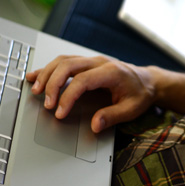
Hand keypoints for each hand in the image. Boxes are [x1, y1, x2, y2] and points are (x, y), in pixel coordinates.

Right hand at [26, 56, 154, 132]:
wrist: (148, 81)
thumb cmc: (141, 94)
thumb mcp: (132, 108)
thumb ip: (113, 116)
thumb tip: (95, 125)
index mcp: (112, 72)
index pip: (83, 80)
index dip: (68, 96)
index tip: (60, 113)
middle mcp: (100, 62)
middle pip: (68, 66)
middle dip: (53, 84)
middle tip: (47, 104)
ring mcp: (93, 60)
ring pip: (63, 61)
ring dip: (47, 74)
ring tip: (35, 90)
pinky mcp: (87, 63)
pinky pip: (64, 62)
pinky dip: (49, 69)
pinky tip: (35, 76)